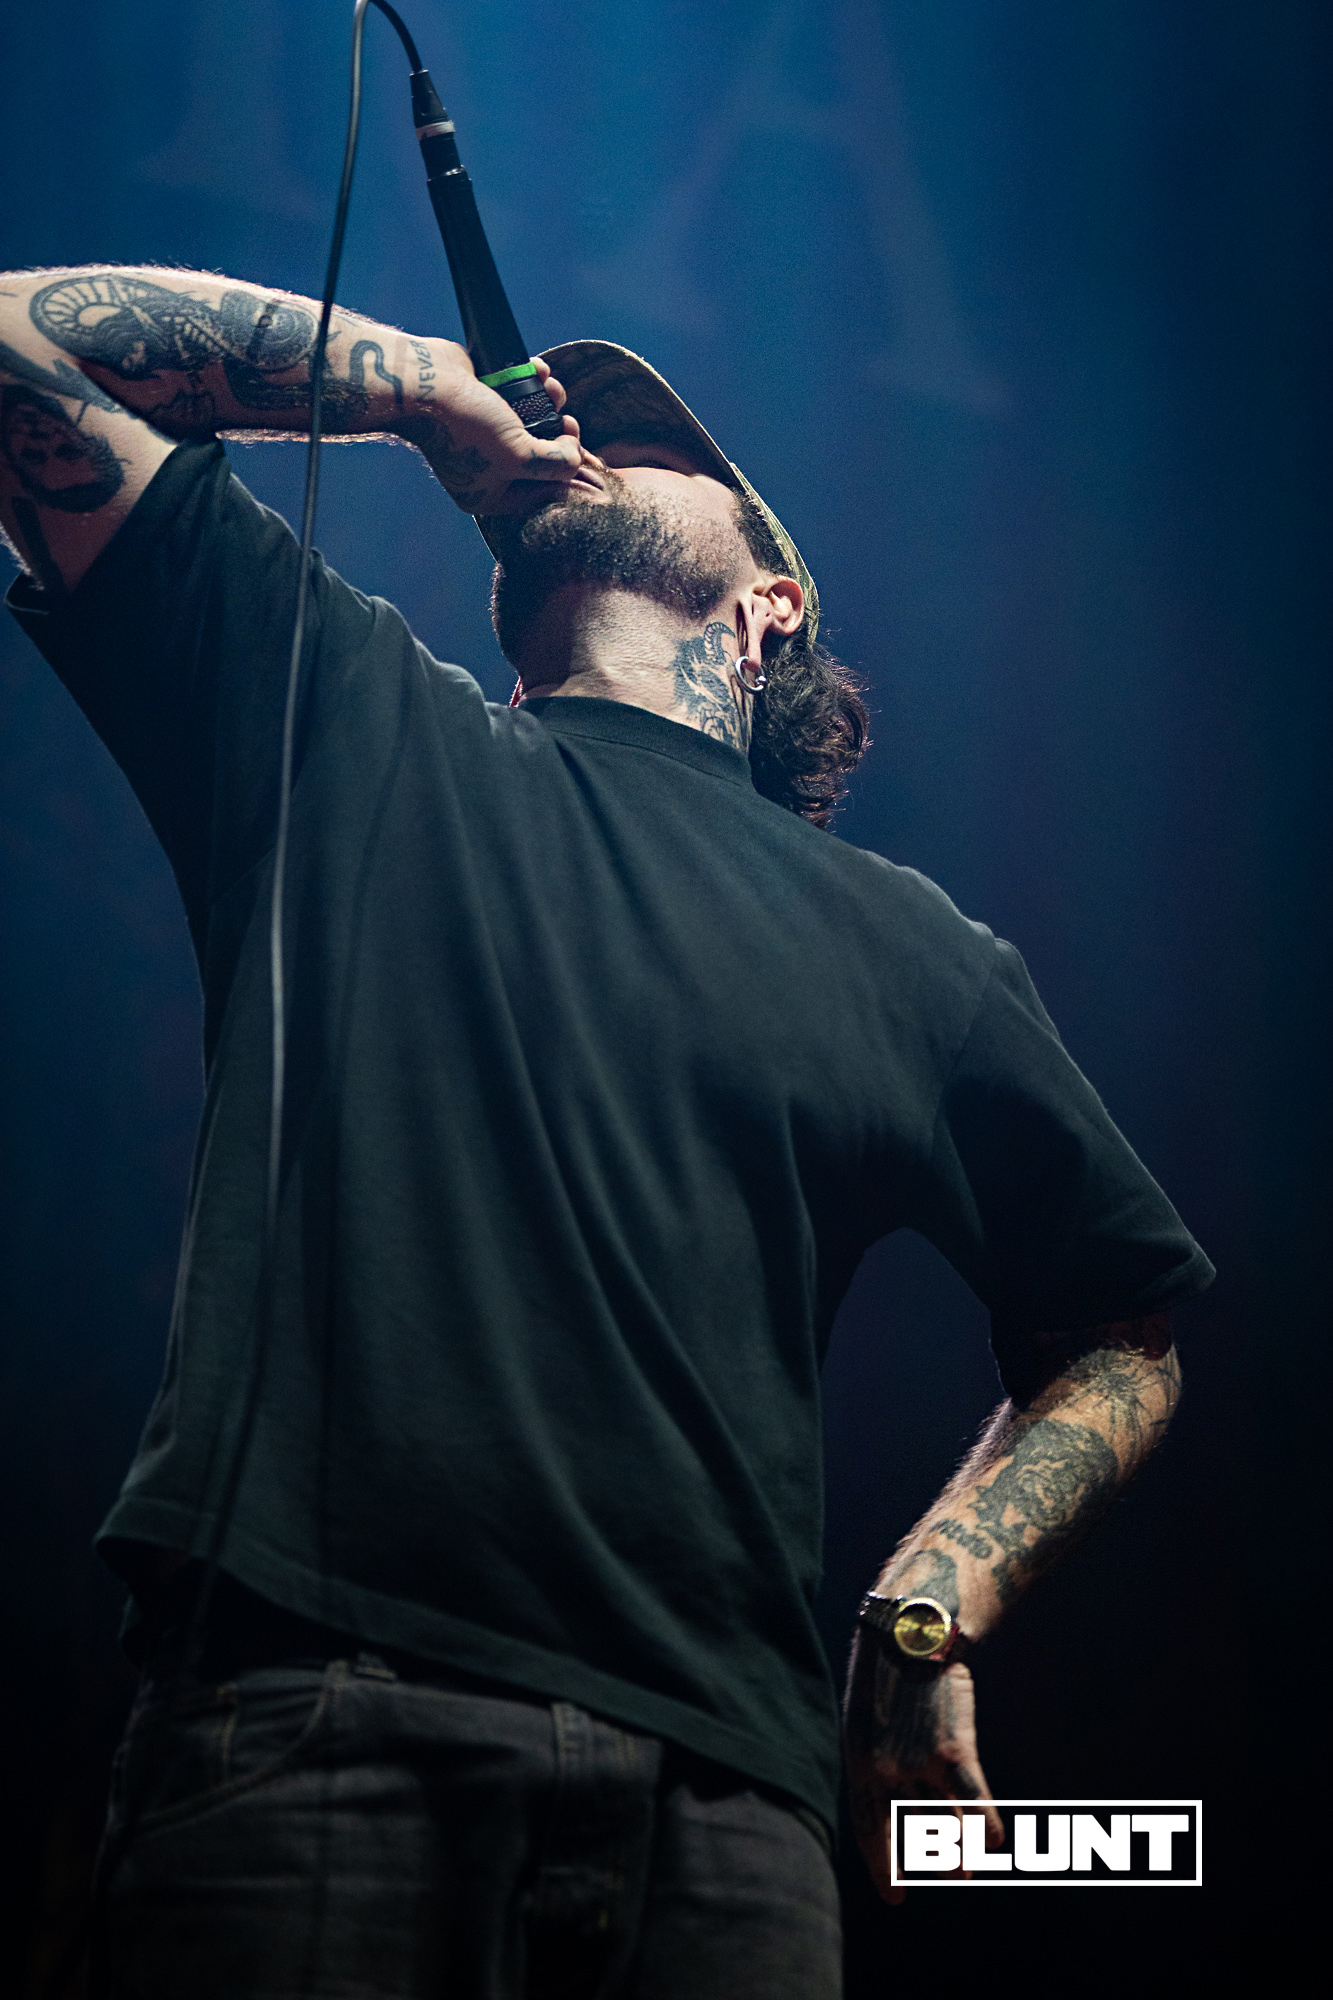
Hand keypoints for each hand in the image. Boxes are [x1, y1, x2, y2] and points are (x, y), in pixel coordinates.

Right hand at [393, 339, 600, 515]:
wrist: (423, 381)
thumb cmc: (465, 426)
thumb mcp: (517, 456)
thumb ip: (554, 465)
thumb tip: (576, 459)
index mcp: (488, 494)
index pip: (540, 494)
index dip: (566, 476)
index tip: (584, 457)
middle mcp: (486, 467)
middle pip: (539, 458)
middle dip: (560, 437)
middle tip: (569, 424)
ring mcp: (484, 433)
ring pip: (532, 422)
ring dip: (551, 403)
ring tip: (553, 390)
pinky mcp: (485, 401)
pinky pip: (519, 394)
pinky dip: (533, 381)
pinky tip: (540, 372)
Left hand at [842, 1627, 1003, 1903]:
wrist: (912, 1627)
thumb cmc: (893, 1668)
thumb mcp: (869, 1713)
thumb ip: (881, 1753)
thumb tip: (895, 1791)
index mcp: (858, 1759)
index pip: (868, 1828)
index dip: (881, 1866)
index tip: (895, 1898)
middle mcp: (882, 1768)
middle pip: (904, 1833)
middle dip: (922, 1863)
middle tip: (942, 1882)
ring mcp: (916, 1762)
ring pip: (944, 1824)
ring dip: (958, 1853)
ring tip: (967, 1872)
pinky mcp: (952, 1749)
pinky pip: (972, 1800)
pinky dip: (983, 1823)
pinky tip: (993, 1841)